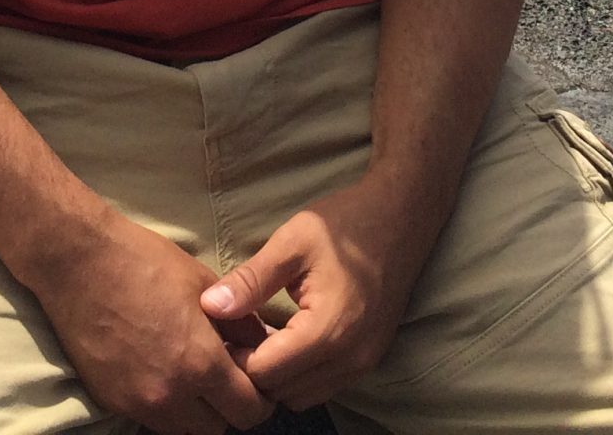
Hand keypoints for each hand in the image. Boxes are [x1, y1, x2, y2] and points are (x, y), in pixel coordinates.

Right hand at [26, 209, 271, 434]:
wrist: (79, 262)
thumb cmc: (146, 263)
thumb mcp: (205, 284)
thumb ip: (241, 323)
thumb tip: (263, 345)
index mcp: (200, 363)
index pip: (247, 411)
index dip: (260, 399)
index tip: (257, 383)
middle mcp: (170, 394)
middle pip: (217, 429)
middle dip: (228, 408)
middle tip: (227, 380)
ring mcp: (137, 403)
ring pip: (184, 431)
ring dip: (196, 413)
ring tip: (194, 378)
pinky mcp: (111, 401)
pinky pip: (151, 421)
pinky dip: (165, 408)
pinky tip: (163, 374)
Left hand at [198, 176, 431, 410]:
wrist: (402, 217)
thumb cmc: (346, 223)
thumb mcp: (292, 242)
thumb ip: (251, 280)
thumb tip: (209, 307)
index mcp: (328, 329)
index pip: (265, 373)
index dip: (235, 357)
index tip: (222, 329)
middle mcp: (350, 357)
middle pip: (282, 392)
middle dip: (254, 370)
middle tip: (237, 334)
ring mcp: (364, 363)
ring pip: (303, 396)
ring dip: (278, 376)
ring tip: (263, 336)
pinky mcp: (370, 359)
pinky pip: (324, 386)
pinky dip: (301, 374)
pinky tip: (290, 338)